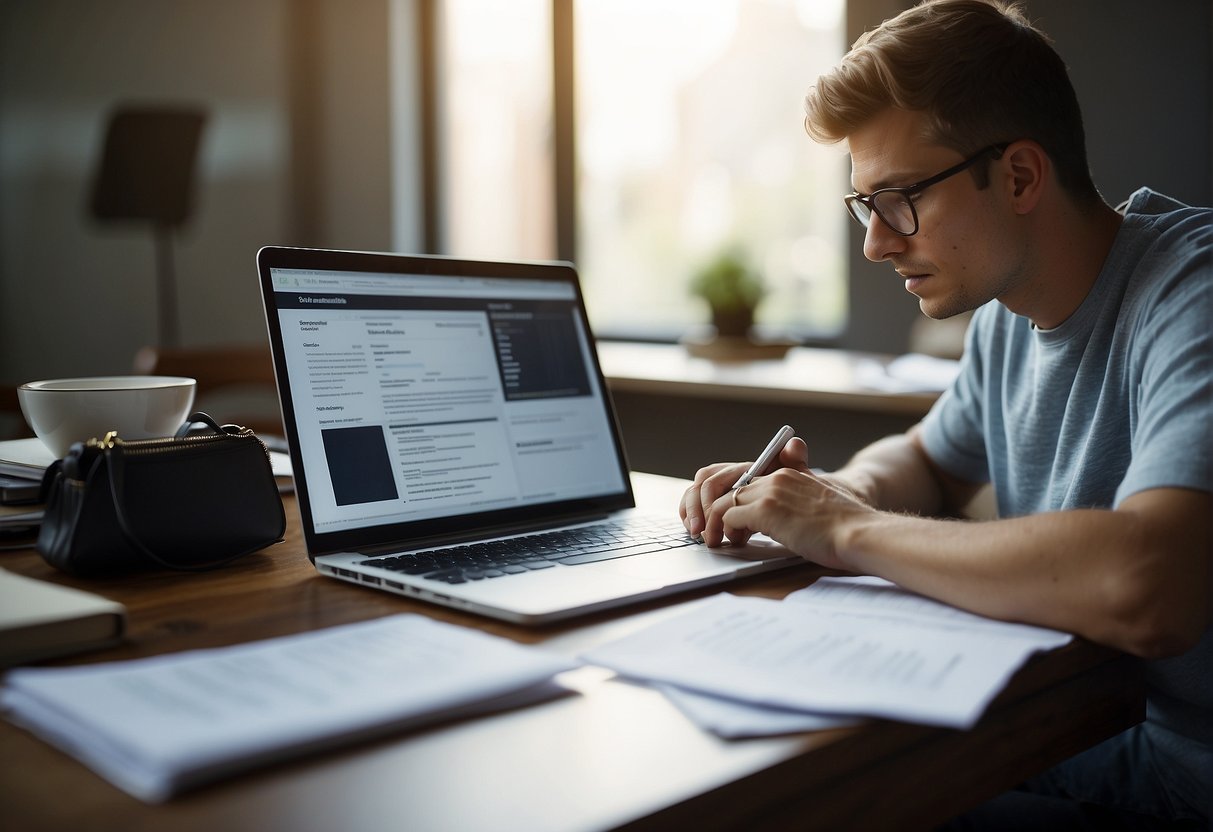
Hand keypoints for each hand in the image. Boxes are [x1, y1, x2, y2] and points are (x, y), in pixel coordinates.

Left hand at [680, 437, 873, 569]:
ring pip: (724, 501)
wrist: (861, 533)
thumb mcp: (822, 507)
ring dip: (715, 522)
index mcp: (791, 474)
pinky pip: (728, 516)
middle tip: (714, 532)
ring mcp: (771, 492)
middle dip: (717, 511)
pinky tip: (729, 544)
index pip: (749, 482)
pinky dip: (723, 531)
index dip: (735, 501)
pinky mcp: (766, 510)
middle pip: (731, 489)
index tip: (729, 520)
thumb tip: (789, 523)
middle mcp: (778, 478)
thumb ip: (800, 506)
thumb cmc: (849, 528)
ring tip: (715, 541)